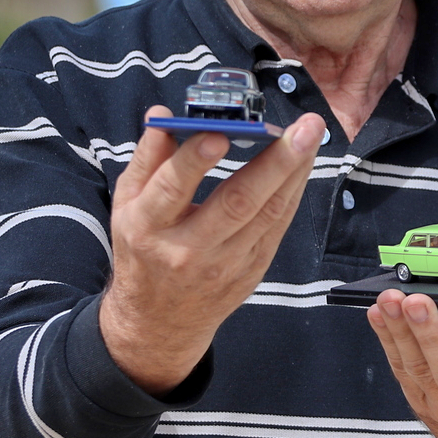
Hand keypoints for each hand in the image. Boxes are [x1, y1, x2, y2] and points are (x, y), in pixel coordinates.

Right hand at [99, 105, 323, 394]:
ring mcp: (225, 264)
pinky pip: (277, 226)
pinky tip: (303, 163)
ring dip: (294, 172)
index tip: (221, 133)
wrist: (160, 322)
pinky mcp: (251, 271)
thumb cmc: (142, 250)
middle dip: (275, 162)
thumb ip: (146, 159)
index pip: (172, 189)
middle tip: (304, 129)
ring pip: (267, 214)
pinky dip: (292, 192)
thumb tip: (162, 114)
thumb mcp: (126, 205)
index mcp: (147, 227)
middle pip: (236, 203)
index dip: (195, 160)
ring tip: (311, 136)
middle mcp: (187, 249)